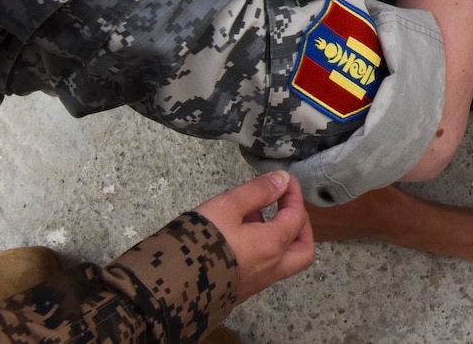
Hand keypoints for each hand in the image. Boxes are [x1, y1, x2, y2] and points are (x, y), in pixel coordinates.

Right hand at [194, 170, 314, 301]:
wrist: (169, 286)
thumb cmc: (199, 241)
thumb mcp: (227, 206)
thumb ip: (257, 192)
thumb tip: (283, 181)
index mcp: (272, 246)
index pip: (297, 217)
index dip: (294, 195)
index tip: (285, 180)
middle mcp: (270, 269)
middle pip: (302, 251)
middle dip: (300, 227)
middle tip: (286, 208)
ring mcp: (254, 284)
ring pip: (282, 262)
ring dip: (279, 237)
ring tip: (255, 215)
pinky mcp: (237, 291)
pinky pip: (262, 270)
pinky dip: (262, 250)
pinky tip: (239, 235)